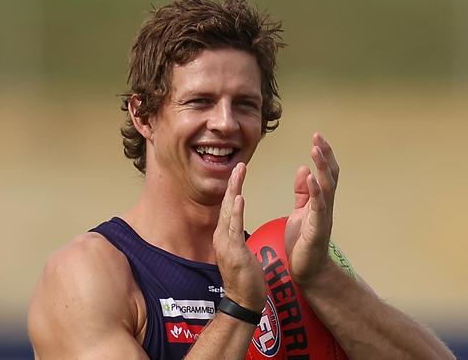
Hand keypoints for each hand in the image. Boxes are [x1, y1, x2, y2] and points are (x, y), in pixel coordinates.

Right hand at [213, 163, 265, 311]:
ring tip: (238, 173)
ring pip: (230, 212)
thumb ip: (236, 237)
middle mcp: (222, 237)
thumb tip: (236, 226)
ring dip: (234, 191)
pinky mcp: (234, 252)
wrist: (243, 301)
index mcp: (225, 236)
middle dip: (232, 184)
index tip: (239, 173)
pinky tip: (239, 198)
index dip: (233, 189)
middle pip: (227, 205)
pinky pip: (235, 228)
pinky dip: (237, 211)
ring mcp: (226, 244)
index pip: (229, 208)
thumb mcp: (239, 252)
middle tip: (239, 165)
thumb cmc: (245, 279)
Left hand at [285, 133, 339, 286]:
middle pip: (330, 175)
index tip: (317, 137)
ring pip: (327, 187)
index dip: (323, 155)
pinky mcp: (317, 228)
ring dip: (322, 168)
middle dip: (325, 155)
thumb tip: (303, 169)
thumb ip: (303, 193)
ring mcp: (324, 216)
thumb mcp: (300, 212)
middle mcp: (326, 206)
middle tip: (318, 137)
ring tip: (316, 150)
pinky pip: (318, 207)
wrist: (307, 271)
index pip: (324, 172)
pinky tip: (311, 177)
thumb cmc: (303, 243)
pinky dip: (315, 191)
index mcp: (320, 201)